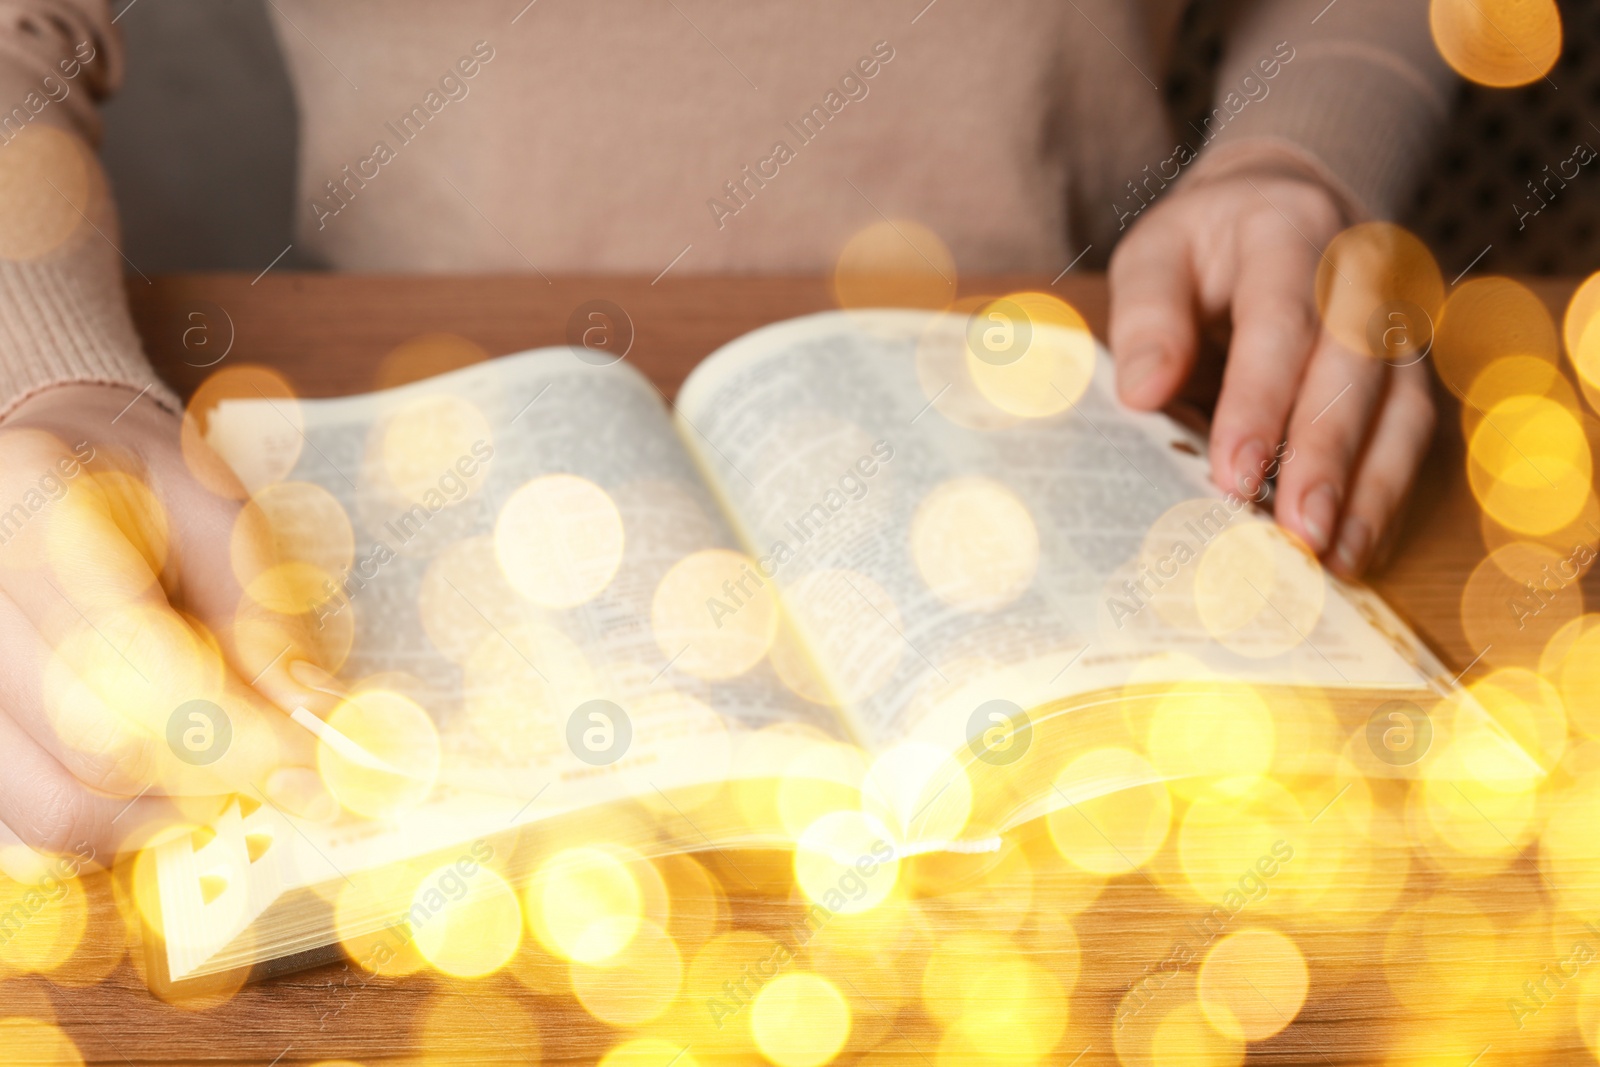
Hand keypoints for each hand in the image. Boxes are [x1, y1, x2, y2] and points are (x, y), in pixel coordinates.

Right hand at [0, 383, 337, 881]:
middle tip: (279, 772)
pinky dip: (106, 829)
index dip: (233, 727)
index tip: (310, 765)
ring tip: (219, 777)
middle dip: (210, 776)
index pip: (131, 652)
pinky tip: (157, 791)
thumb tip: (314, 713)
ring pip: (50, 808)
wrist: (48, 466)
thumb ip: (259, 609)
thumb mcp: (213, 510)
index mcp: (29, 503)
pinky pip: (24, 825)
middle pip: (89, 744)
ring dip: (159, 816)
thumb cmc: (136, 485)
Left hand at [1107, 164, 1435, 577]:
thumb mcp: (1158, 251)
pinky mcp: (1407, 372)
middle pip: (1354, 372)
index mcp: (1290, 232)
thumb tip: (1141, 393)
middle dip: (1325, 458)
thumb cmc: (1208, 243)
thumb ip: (1148, 315)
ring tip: (1331, 558)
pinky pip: (1409, 436)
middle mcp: (1363, 277)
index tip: (1232, 473)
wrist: (1285, 203)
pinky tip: (1354, 550)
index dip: (1259, 402)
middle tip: (1295, 532)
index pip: (1281, 322)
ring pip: (1400, 410)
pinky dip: (1384, 496)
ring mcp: (1397, 326)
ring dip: (1369, 491)